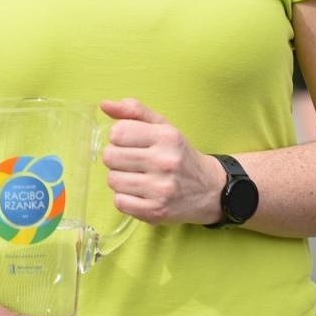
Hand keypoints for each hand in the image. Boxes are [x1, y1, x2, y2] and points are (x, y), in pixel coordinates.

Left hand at [99, 98, 223, 225]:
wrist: (210, 190)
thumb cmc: (180, 155)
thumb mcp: (163, 127)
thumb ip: (134, 112)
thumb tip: (104, 104)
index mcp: (166, 137)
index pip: (117, 132)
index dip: (118, 138)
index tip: (130, 143)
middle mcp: (165, 162)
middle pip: (110, 157)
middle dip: (117, 159)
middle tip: (133, 162)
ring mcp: (161, 189)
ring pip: (112, 180)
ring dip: (120, 179)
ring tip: (137, 178)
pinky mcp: (155, 211)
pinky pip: (119, 202)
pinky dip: (125, 198)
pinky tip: (140, 193)